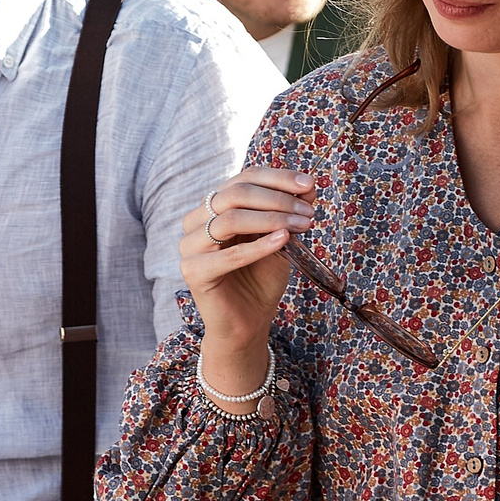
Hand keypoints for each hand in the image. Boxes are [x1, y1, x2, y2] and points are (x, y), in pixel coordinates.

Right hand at [181, 166, 314, 391]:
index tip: (310, 184)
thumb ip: (288, 212)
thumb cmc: (261, 279)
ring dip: (271, 218)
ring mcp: (190, 246)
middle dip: (277, 199)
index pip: (243, 178)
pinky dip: (259, 246)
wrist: (248, 322)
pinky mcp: (193, 272)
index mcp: (214, 207)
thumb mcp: (280, 238)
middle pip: (235, 193)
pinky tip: (283, 240)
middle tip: (308, 212)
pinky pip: (229, 254)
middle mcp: (196, 221)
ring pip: (229, 218)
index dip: (277, 178)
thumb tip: (309, 186)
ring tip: (301, 225)